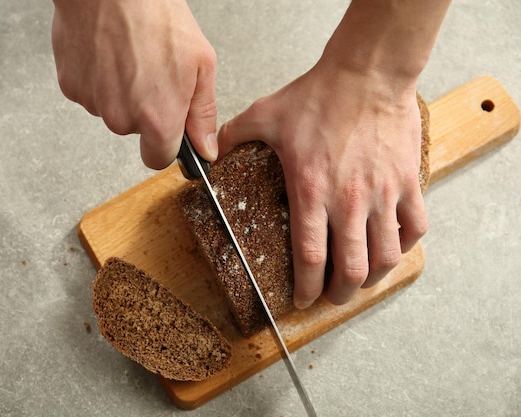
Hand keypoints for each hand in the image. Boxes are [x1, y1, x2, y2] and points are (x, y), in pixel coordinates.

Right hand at [52, 0, 218, 168]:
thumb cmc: (156, 15)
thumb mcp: (200, 64)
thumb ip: (202, 114)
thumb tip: (205, 148)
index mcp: (156, 119)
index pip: (157, 159)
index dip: (164, 143)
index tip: (167, 127)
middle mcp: (121, 119)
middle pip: (134, 130)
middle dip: (144, 109)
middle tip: (152, 70)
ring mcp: (93, 103)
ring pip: (111, 110)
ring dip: (120, 91)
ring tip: (130, 55)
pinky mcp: (70, 86)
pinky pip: (90, 92)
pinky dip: (99, 78)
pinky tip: (109, 53)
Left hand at [218, 62, 427, 307]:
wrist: (367, 73)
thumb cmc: (319, 95)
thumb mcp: (265, 115)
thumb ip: (233, 137)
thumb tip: (209, 154)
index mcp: (311, 191)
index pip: (310, 258)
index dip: (307, 288)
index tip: (302, 299)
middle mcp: (349, 201)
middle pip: (350, 269)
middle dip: (339, 295)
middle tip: (332, 297)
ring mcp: (383, 194)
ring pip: (385, 257)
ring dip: (372, 277)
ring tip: (360, 279)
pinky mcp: (409, 182)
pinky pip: (415, 228)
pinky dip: (404, 246)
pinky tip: (391, 246)